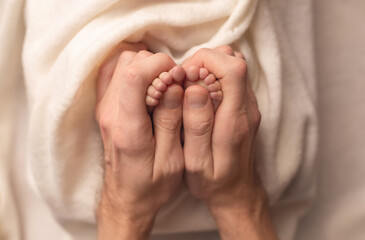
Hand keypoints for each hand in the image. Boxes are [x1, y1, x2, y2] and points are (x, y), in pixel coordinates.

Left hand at [95, 42, 183, 238]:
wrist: (126, 198)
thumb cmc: (152, 185)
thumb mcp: (172, 160)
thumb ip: (171, 120)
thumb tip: (173, 84)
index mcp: (128, 129)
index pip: (134, 75)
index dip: (160, 65)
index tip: (179, 76)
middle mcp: (110, 114)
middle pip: (128, 62)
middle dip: (157, 65)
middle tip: (174, 84)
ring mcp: (104, 108)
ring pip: (121, 62)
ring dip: (147, 67)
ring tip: (164, 87)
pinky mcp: (105, 107)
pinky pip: (114, 72)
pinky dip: (133, 70)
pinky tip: (148, 85)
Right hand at [182, 46, 276, 238]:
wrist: (237, 192)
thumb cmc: (214, 181)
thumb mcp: (197, 162)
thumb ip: (197, 125)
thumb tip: (195, 89)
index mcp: (236, 120)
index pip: (233, 69)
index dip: (205, 62)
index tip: (185, 76)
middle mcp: (248, 108)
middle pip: (235, 60)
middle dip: (203, 61)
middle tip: (183, 82)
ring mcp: (249, 105)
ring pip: (234, 64)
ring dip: (208, 68)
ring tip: (189, 88)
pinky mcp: (245, 106)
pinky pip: (232, 77)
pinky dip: (212, 76)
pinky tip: (198, 95)